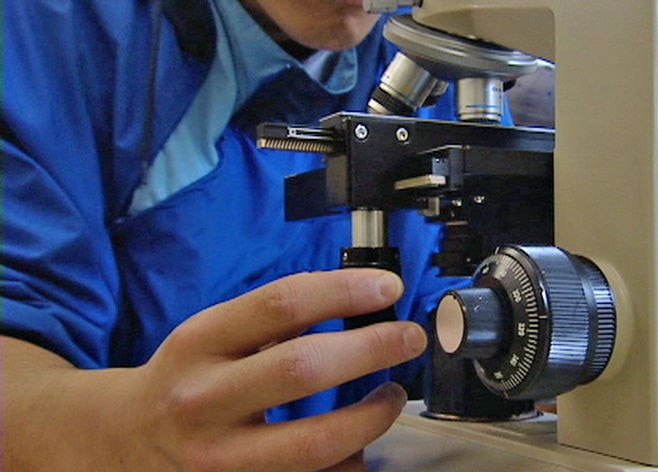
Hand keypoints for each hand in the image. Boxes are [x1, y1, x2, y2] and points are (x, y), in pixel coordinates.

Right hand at [4, 269, 426, 471]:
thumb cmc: (185, 379)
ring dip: (371, 418)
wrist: (123, 443)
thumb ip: (273, 322)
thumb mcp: (211, 336)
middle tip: (409, 338)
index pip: (281, 304)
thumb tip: (361, 304)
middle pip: (303, 369)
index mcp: (200, 344)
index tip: (388, 288)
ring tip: (392, 395)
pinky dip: (349, 463)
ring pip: (314, 443)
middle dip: (371, 349)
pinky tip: (358, 446)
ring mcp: (219, 459)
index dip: (343, 291)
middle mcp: (204, 401)